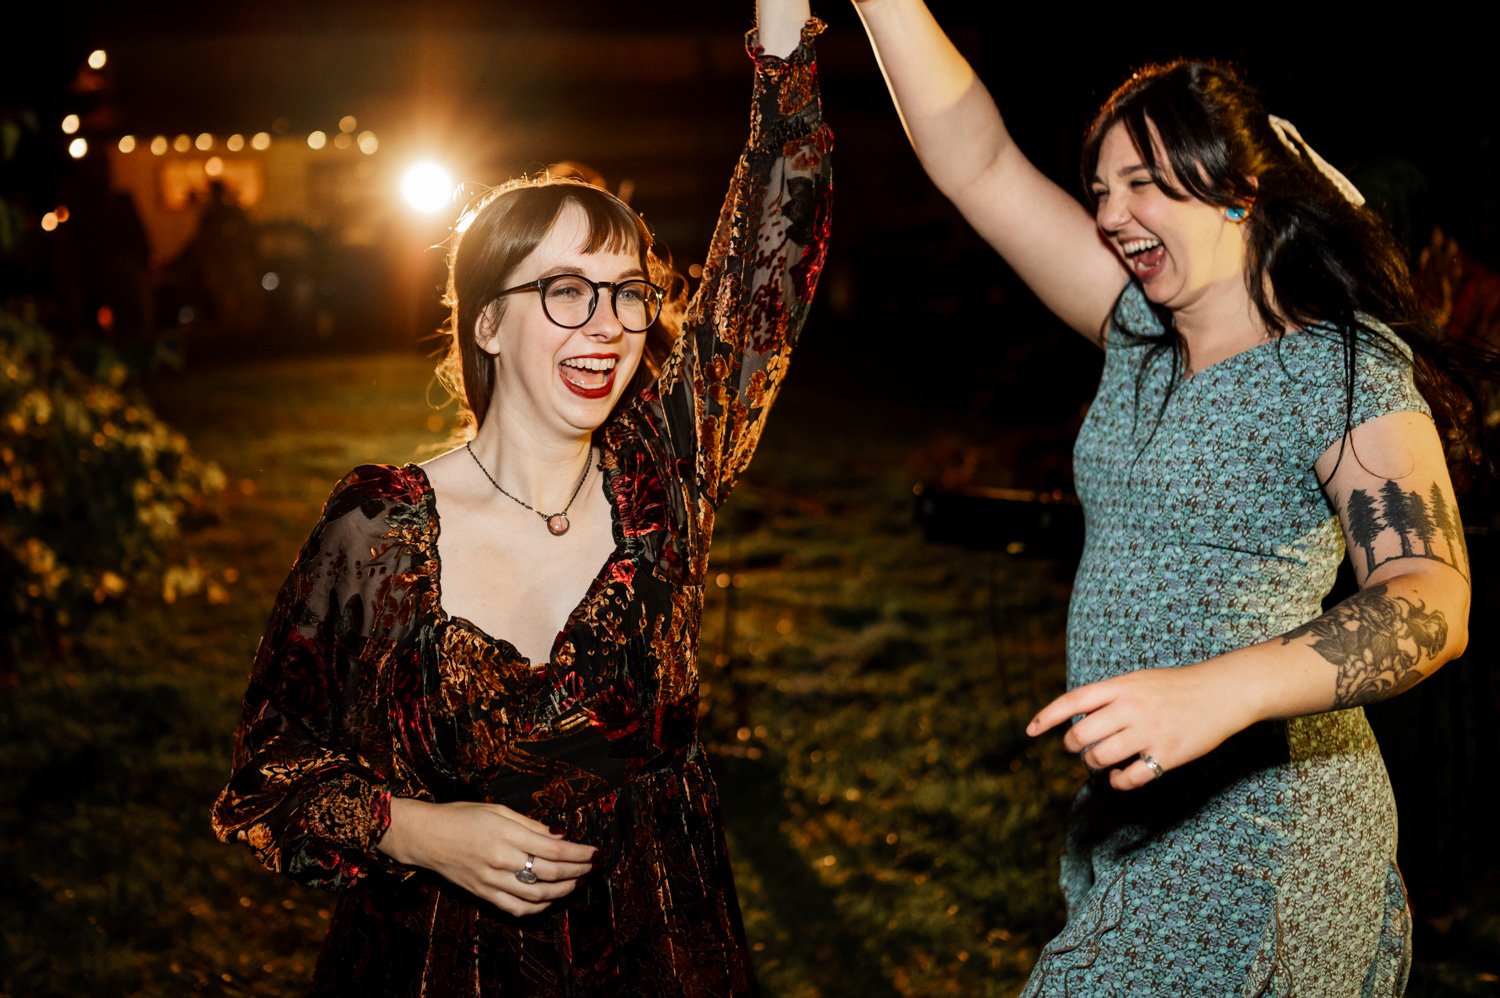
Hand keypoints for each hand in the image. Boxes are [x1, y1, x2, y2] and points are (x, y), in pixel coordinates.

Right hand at [378, 799, 596, 915]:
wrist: (426, 836)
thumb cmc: (461, 816)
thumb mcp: (498, 810)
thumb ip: (530, 825)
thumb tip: (559, 835)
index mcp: (506, 835)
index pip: (553, 849)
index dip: (579, 853)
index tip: (595, 852)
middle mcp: (501, 860)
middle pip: (550, 872)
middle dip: (577, 871)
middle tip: (592, 868)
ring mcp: (492, 881)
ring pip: (537, 894)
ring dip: (563, 890)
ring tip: (577, 883)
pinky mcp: (483, 894)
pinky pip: (516, 908)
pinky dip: (537, 907)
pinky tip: (550, 899)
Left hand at [1026, 662, 1256, 790]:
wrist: (1222, 692)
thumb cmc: (1176, 687)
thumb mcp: (1138, 680)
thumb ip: (1109, 696)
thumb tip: (1076, 717)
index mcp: (1121, 686)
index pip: (1072, 701)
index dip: (1047, 717)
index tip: (1030, 731)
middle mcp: (1130, 707)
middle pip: (1080, 735)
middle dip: (1074, 747)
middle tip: (1081, 750)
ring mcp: (1148, 731)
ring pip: (1099, 757)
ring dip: (1094, 764)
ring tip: (1104, 761)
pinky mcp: (1166, 754)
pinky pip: (1128, 777)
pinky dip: (1118, 781)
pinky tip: (1121, 776)